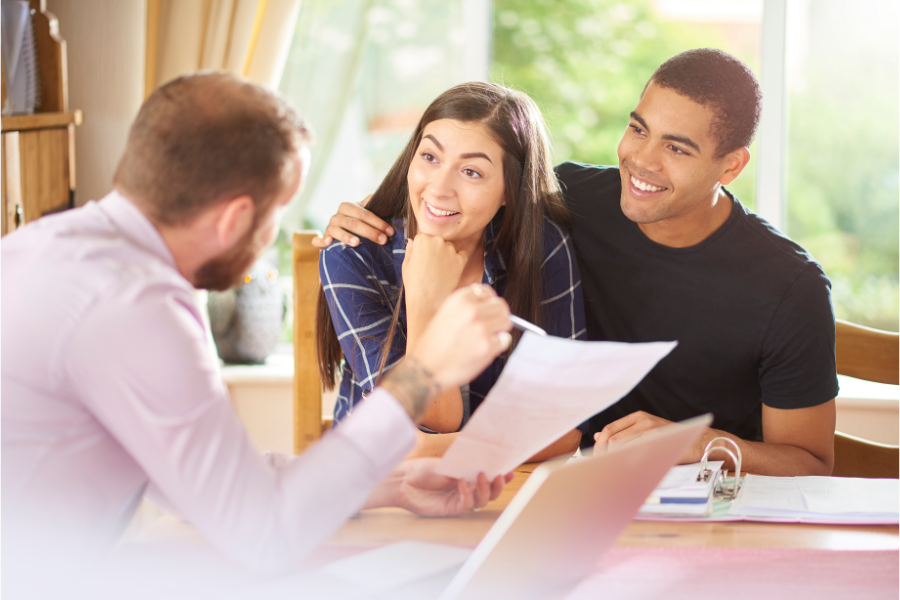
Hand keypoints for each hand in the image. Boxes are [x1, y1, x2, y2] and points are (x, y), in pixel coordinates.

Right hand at [311, 196, 393, 247]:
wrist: (342, 234)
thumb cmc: (358, 223)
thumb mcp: (365, 213)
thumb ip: (372, 206)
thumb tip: (380, 198)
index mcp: (348, 207)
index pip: (364, 213)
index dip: (378, 222)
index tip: (390, 232)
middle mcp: (337, 216)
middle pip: (353, 222)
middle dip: (369, 232)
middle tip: (383, 240)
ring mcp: (329, 227)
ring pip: (336, 230)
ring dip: (346, 236)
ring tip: (357, 243)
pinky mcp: (323, 240)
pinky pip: (319, 240)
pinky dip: (322, 241)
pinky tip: (328, 242)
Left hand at [394, 458, 512, 515]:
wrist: (403, 480)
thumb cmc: (423, 470)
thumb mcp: (448, 463)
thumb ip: (466, 466)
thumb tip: (486, 461)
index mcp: (467, 478)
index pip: (489, 479)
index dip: (501, 476)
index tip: (511, 469)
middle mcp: (466, 490)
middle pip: (489, 493)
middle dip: (498, 485)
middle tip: (501, 475)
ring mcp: (458, 500)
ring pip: (481, 500)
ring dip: (484, 488)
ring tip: (482, 475)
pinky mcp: (450, 509)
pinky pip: (465, 504)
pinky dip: (467, 493)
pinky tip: (463, 482)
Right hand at [402, 234, 466, 325]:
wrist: (426, 301)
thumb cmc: (414, 284)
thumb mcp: (406, 265)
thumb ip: (410, 250)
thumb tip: (412, 241)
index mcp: (422, 239)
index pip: (425, 238)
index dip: (423, 250)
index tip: (423, 260)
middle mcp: (437, 240)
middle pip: (438, 241)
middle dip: (436, 251)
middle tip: (432, 268)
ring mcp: (450, 250)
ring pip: (450, 248)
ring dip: (447, 256)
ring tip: (440, 272)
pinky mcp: (460, 260)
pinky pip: (462, 255)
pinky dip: (458, 261)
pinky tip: (450, 271)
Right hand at [409, 285, 510, 391]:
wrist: (426, 368)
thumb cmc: (433, 345)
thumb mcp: (445, 313)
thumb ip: (467, 306)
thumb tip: (488, 304)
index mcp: (460, 299)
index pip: (487, 291)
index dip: (489, 301)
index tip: (489, 308)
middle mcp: (472, 310)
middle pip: (501, 305)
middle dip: (498, 315)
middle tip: (492, 325)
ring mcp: (481, 329)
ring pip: (507, 321)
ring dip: (500, 329)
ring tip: (486, 337)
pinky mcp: (487, 347)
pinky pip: (505, 340)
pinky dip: (498, 345)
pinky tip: (484, 348)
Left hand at [593, 411, 701, 462]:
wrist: (699, 442)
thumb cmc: (672, 440)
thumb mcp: (647, 431)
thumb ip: (624, 433)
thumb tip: (597, 437)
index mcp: (638, 417)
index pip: (609, 429)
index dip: (599, 445)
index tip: (595, 458)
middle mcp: (643, 421)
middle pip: (612, 438)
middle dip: (604, 454)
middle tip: (602, 468)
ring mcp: (652, 430)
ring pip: (622, 446)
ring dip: (614, 460)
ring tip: (612, 471)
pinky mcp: (660, 441)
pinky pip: (637, 453)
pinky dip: (628, 463)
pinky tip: (628, 470)